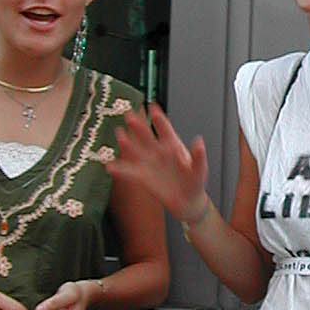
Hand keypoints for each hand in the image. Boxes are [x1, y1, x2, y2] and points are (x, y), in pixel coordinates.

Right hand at [107, 104, 210, 223]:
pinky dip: (119, 169)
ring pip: (135, 151)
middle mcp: (158, 152)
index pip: (165, 130)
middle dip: (138, 126)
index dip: (159, 119)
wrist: (187, 201)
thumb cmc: (194, 182)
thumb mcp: (200, 170)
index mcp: (173, 146)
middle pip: (146, 136)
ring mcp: (149, 163)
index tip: (153, 107)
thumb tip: (199, 141)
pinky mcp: (142, 177)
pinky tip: (110, 166)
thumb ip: (199, 157)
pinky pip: (129, 172)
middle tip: (130, 116)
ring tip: (120, 135)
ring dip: (127, 143)